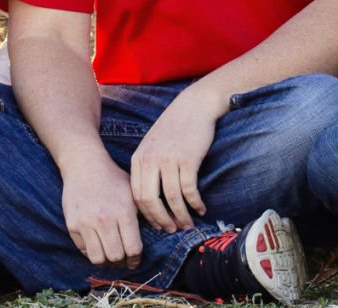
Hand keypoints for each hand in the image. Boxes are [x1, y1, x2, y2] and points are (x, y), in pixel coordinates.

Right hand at [60, 148, 143, 268]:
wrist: (84, 166)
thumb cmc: (113, 179)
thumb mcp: (134, 193)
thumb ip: (144, 213)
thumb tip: (161, 231)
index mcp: (124, 212)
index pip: (133, 248)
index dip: (136, 259)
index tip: (135, 260)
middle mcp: (105, 220)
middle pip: (116, 257)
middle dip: (121, 262)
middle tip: (123, 260)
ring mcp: (86, 223)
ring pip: (98, 258)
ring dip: (105, 261)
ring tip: (110, 256)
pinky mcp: (72, 225)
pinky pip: (84, 250)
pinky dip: (92, 252)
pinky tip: (98, 246)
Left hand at [128, 83, 226, 232]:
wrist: (195, 106)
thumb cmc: (175, 127)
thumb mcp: (152, 145)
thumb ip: (147, 167)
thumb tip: (150, 198)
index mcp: (138, 159)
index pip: (136, 196)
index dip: (147, 215)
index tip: (158, 225)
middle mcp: (150, 161)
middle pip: (150, 201)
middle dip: (161, 220)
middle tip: (172, 230)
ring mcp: (168, 160)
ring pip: (171, 199)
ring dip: (181, 216)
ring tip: (188, 224)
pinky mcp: (188, 160)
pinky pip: (189, 190)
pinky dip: (195, 203)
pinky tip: (201, 208)